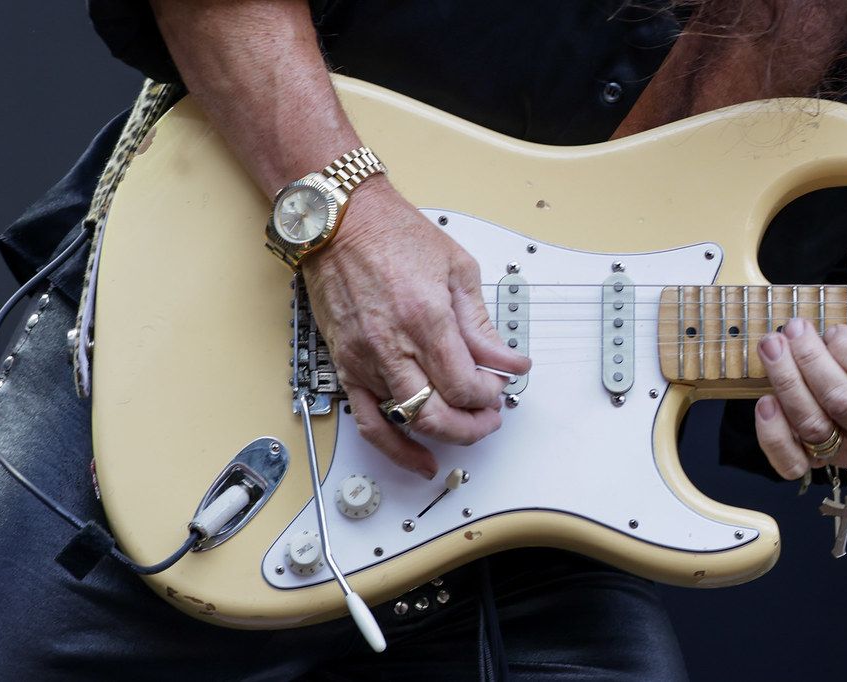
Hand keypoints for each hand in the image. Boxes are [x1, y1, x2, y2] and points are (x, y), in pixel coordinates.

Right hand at [302, 180, 530, 478]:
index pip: (464, 385)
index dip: (489, 396)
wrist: (339, 222)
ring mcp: (365, 360)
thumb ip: (482, 325)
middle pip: (438, 415)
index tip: (499, 387)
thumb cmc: (393, 235)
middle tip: (491, 416)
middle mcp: (392, 346)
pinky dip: (395, 448)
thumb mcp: (457, 269)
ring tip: (465, 431)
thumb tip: (507, 361)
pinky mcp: (346, 366)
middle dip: (473, 425)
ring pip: (407, 424)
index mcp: (425, 319)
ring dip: (443, 436)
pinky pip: (368, 423)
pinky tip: (418, 458)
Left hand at [753, 245, 846, 479]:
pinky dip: (772, 434)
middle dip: (809, 361)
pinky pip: (790, 461)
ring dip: (785, 383)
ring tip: (771, 347)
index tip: (834, 329)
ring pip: (812, 425)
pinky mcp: (816, 461)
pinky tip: (764, 401)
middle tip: (791, 329)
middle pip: (840, 402)